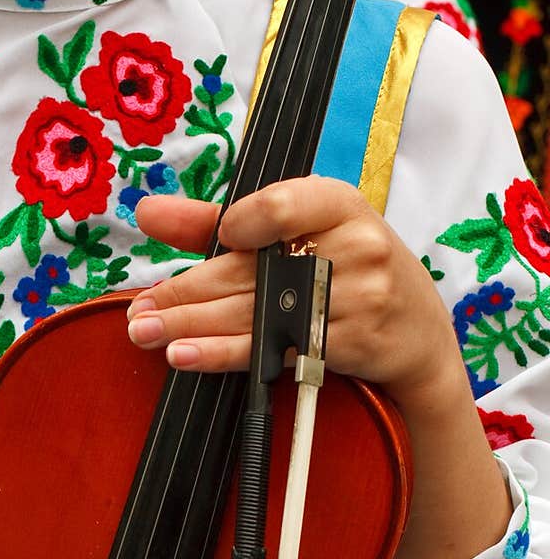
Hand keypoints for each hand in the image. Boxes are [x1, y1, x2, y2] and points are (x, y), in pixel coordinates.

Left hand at [128, 175, 459, 415]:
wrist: (419, 337)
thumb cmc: (351, 273)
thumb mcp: (302, 233)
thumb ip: (220, 223)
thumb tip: (149, 212)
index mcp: (337, 204)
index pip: (284, 203)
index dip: (243, 222)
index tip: (217, 237)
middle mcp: (351, 246)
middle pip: (252, 270)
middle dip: (186, 293)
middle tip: (139, 311)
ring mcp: (353, 297)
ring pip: (256, 314)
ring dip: (194, 327)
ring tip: (148, 333)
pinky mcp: (346, 343)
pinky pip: (274, 349)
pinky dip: (225, 354)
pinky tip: (188, 355)